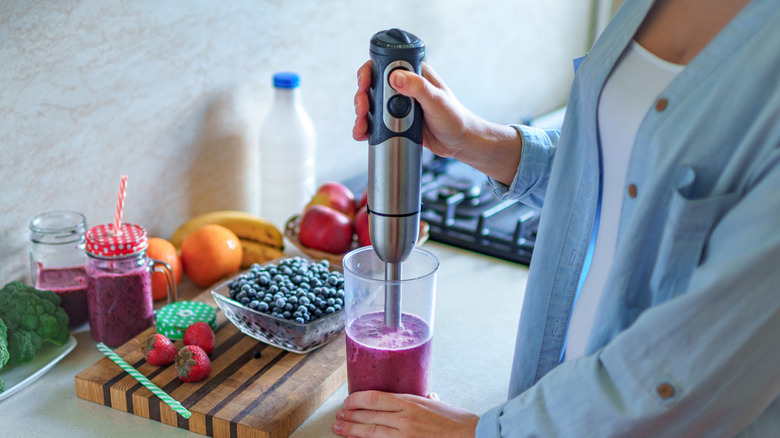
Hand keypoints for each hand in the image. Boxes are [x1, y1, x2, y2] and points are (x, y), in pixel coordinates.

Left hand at [332, 390, 478, 437]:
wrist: (473, 437)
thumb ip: (427, 400)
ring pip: (371, 433)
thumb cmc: (459, 423)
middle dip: (349, 417)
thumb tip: (427, 396)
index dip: (356, 400)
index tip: (347, 402)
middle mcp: (404, 419)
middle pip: (368, 416)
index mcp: (410, 402)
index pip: (374, 397)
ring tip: (339, 429)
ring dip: (352, 431)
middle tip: (337, 417)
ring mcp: (405, 437)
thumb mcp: (439, 405)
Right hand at [352, 61, 522, 185]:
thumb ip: (418, 88)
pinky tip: (362, 134)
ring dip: (362, 115)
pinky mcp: (397, 122)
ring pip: (372, 105)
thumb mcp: (437, 101)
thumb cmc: (455, 119)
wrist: (460, 143)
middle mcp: (404, 87)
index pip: (385, 65)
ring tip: (361, 128)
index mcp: (414, 74)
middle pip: (373, 86)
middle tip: (362, 110)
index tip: (364, 84)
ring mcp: (399, 105)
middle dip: (362, 98)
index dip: (369, 72)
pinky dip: (367, 128)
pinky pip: (377, 122)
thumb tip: (395, 77)